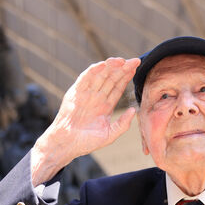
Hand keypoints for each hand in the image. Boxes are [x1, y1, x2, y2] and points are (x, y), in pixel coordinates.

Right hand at [31, 57, 139, 185]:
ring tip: (121, 60)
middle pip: (111, 79)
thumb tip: (134, 111)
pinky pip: (85, 78)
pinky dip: (93, 70)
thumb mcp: (109, 135)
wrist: (67, 144)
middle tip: (134, 61)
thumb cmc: (86, 142)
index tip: (136, 69)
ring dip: (110, 66)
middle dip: (123, 69)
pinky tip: (104, 64)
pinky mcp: (75, 92)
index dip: (126, 78)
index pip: (118, 87)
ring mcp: (86, 94)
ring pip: (100, 75)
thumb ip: (122, 124)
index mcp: (105, 106)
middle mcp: (96, 97)